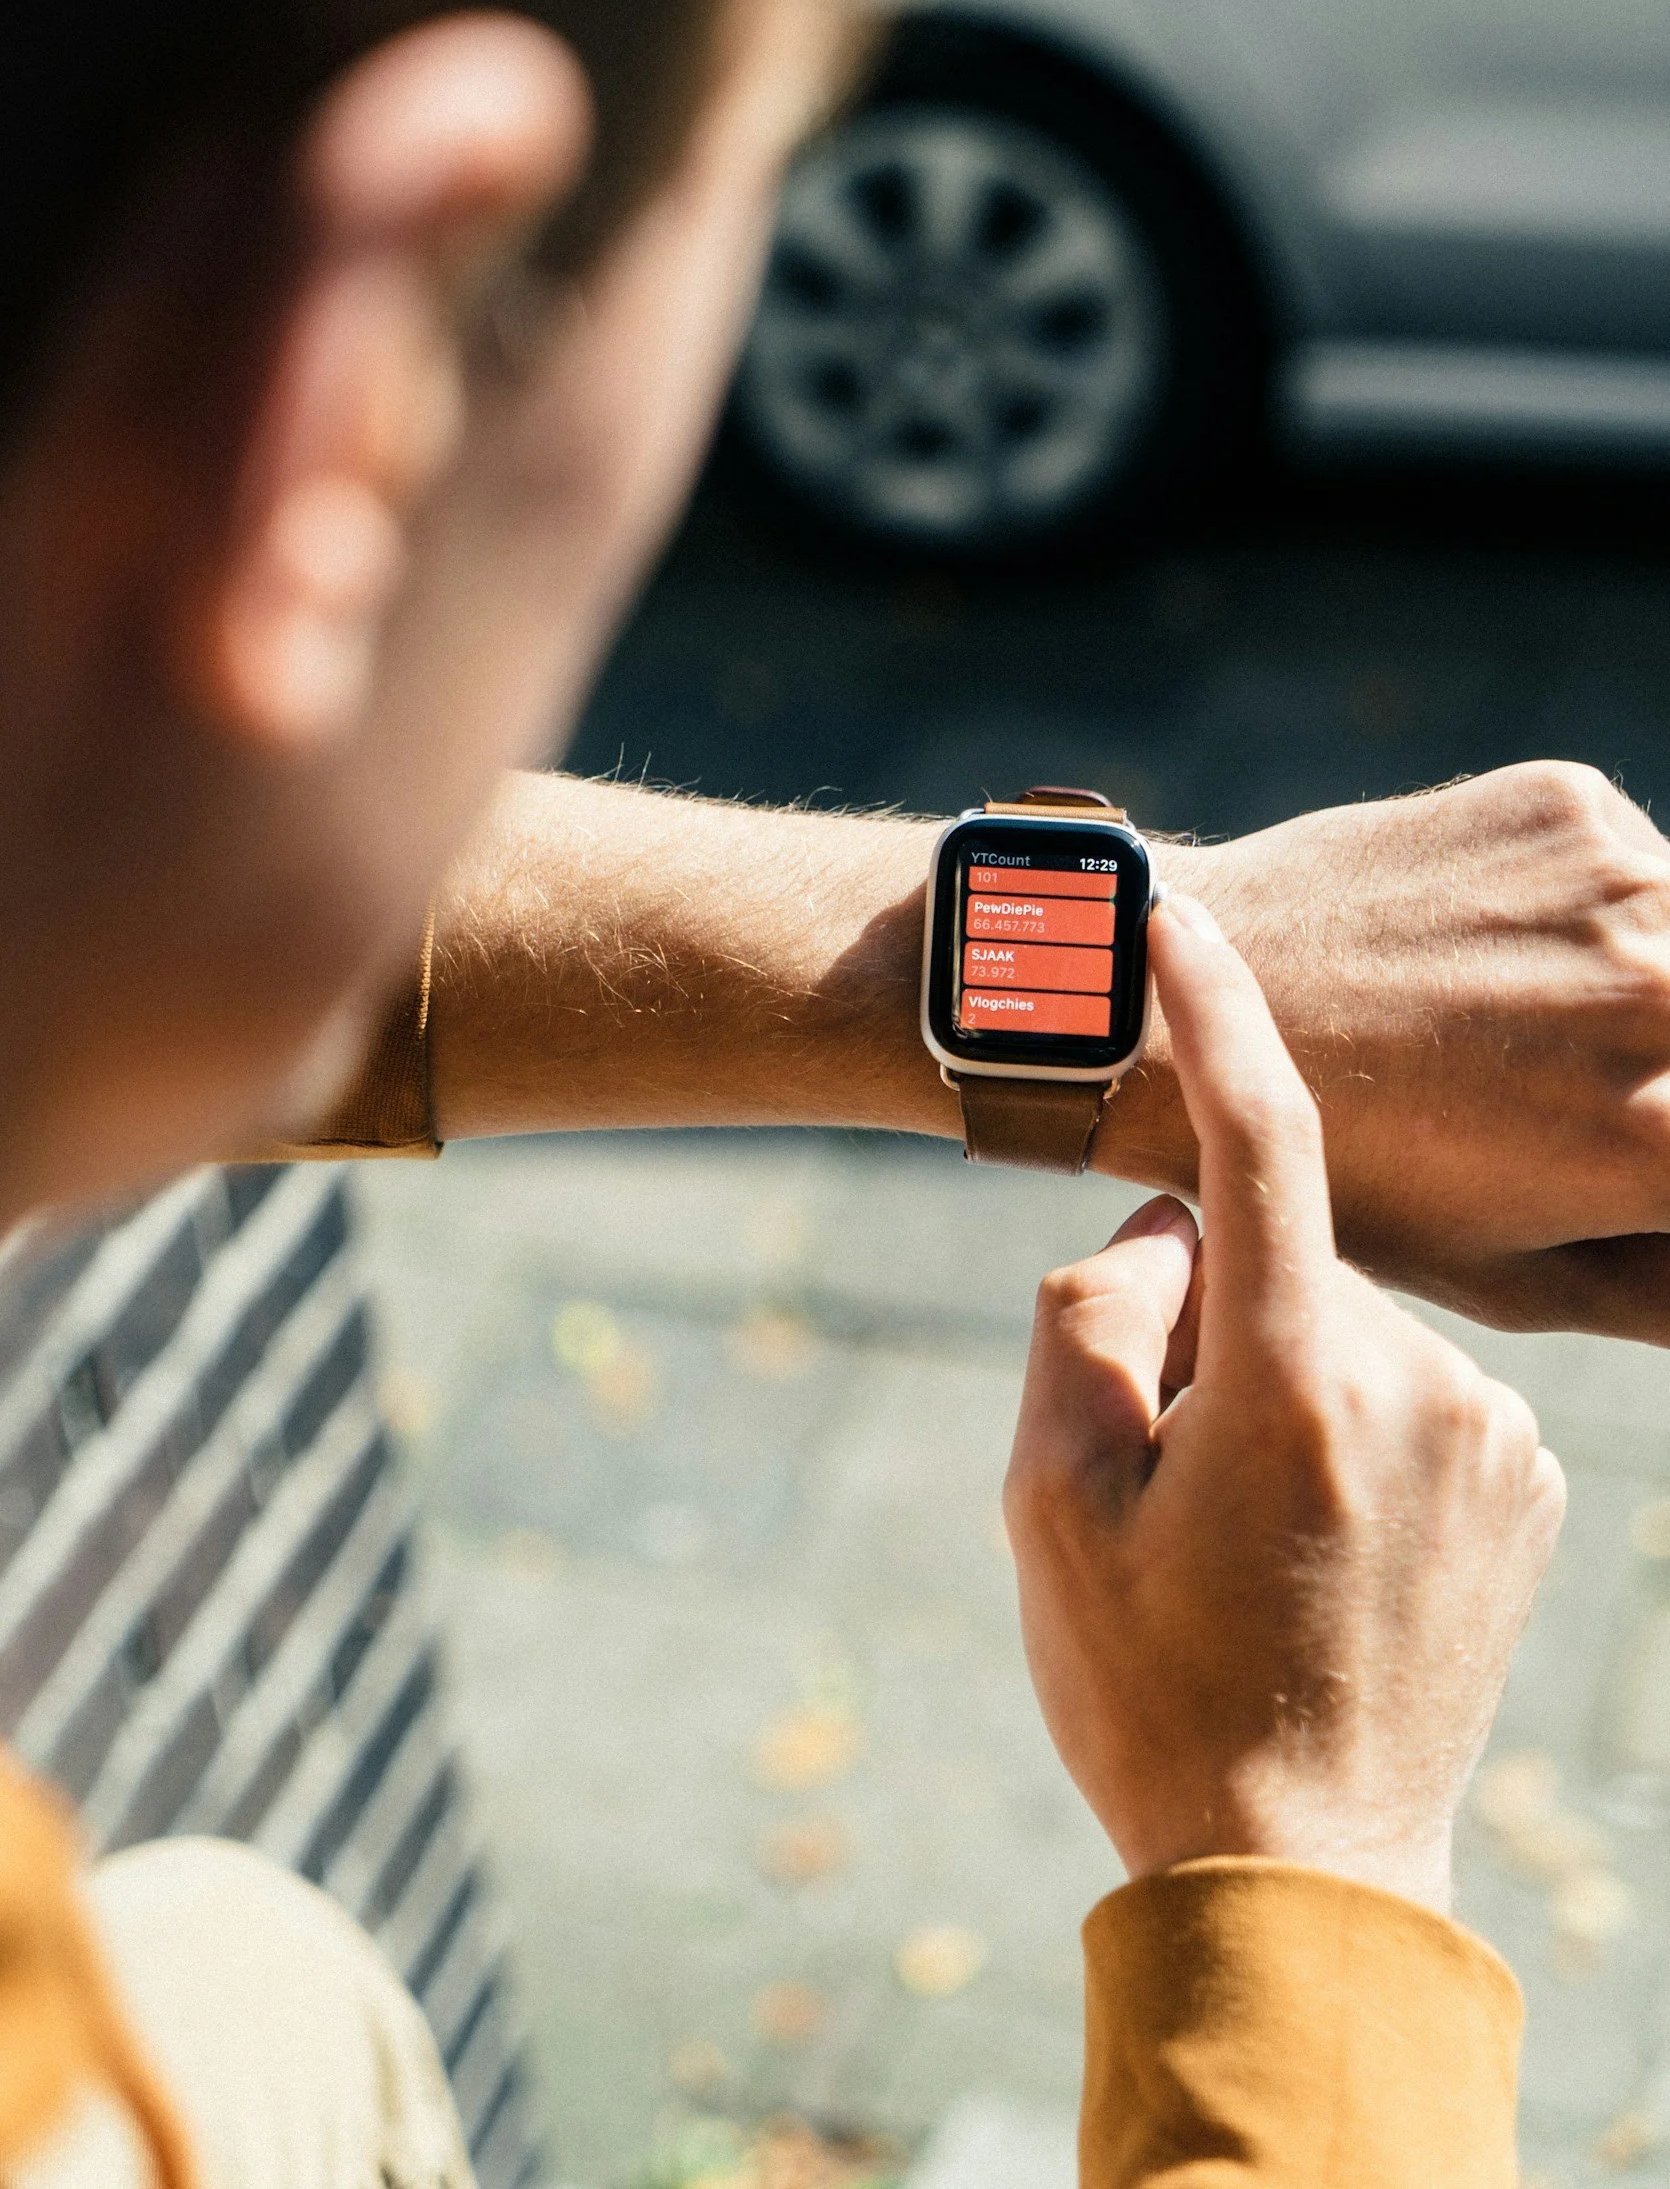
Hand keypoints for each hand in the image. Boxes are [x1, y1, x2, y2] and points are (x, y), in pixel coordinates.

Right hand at [1007, 894, 1565, 1913]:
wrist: (1302, 1876)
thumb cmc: (1149, 1689)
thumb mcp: (1046, 1502)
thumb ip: (1090, 1316)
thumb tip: (1167, 1236)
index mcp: (1296, 1379)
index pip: (1261, 1139)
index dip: (1214, 1012)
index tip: (1173, 916)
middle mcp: (1425, 1385)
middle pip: (1276, 1263)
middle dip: (1200, 1318)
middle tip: (1152, 1474)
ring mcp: (1496, 1439)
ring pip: (1342, 1328)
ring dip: (1274, 1382)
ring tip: (1240, 1542)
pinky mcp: (1531, 1485)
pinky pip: (1409, 1393)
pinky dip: (1347, 1429)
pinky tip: (1314, 1550)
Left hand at [1123, 761, 1669, 1341]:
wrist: (1175, 1012)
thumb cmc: (1345, 1175)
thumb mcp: (1515, 1278)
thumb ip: (1661, 1287)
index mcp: (1663, 1140)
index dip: (1657, 1152)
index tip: (1618, 1145)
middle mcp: (1667, 997)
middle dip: (1657, 1069)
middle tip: (1569, 1087)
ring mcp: (1623, 884)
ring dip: (1647, 976)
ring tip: (1525, 1025)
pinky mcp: (1572, 804)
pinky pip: (1635, 858)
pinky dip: (1598, 906)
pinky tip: (1494, 947)